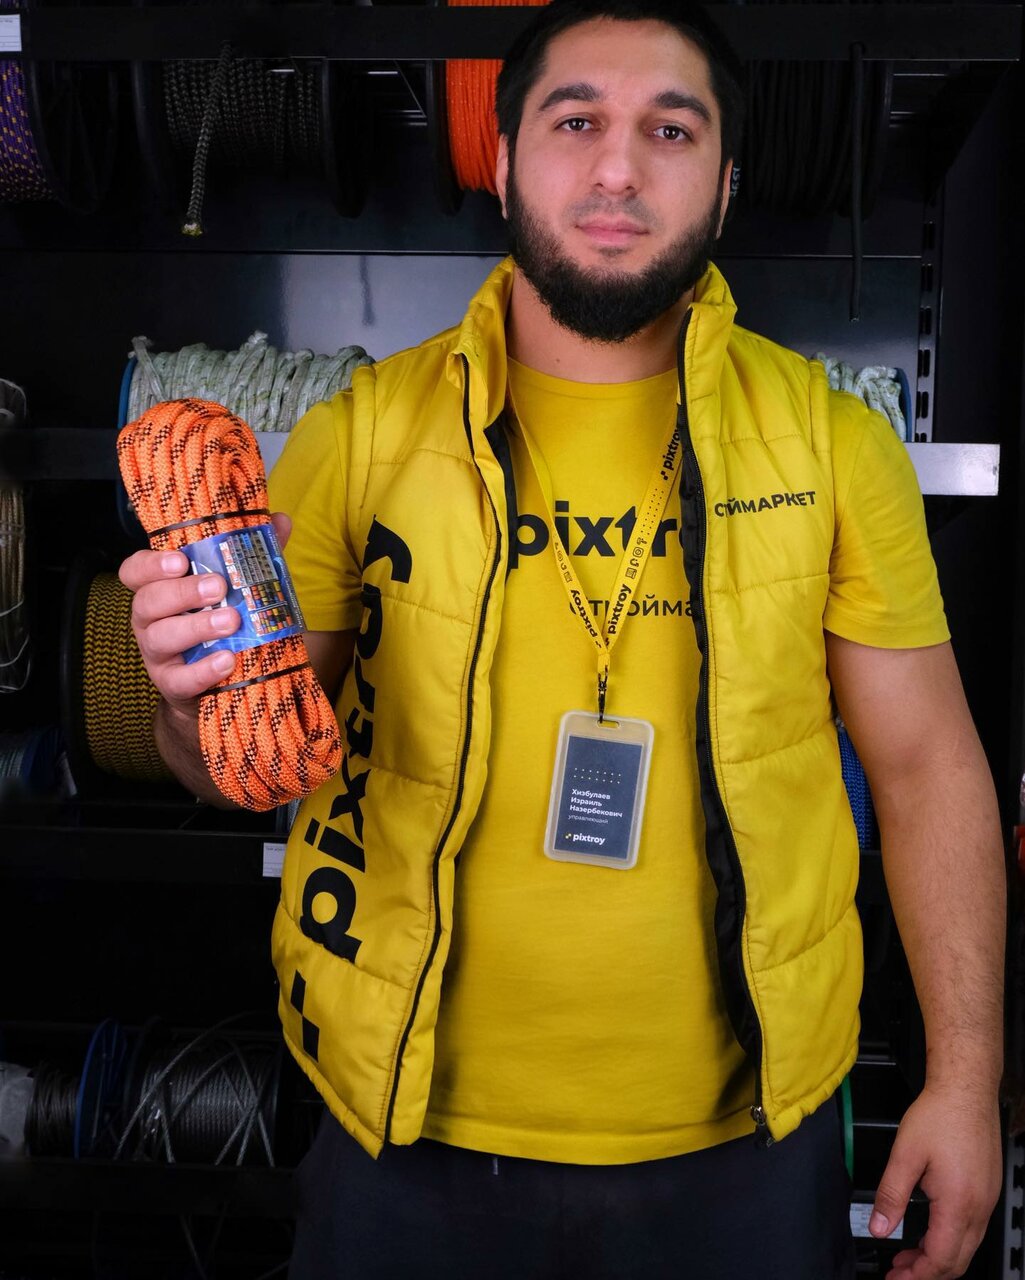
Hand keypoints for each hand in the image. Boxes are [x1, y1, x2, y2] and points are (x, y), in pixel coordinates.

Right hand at [118, 512, 291, 713]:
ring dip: (195, 627)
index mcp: (160, 588)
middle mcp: (150, 618)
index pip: (135, 570)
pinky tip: (227, 660)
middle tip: (218, 586)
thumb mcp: (237, 586)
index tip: (179, 559)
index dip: (150, 564)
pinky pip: (179, 679)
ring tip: (230, 621)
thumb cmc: (222, 621)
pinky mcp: (171, 683)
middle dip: (182, 592)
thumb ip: (253, 554)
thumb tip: (279, 519)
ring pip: (160, 637)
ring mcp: (157, 652)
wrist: (220, 682)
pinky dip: (203, 670)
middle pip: (148, 600)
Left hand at [870, 1083, 1001, 1277]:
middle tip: (898, 1272)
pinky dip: (949, 1240)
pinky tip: (929, 1232)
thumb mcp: (905, 1154)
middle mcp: (979, 1207)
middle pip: (956, 1261)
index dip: (917, 1275)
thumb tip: (879, 1227)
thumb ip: (890, 1195)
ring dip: (937, 1257)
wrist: (966, 1089)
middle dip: (926, 1274)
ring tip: (908, 1256)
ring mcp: (986, 1200)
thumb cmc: (940, 1114)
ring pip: (965, 1247)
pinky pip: (971, 1229)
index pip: (940, 1259)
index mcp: (959, 1203)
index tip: (895, 1278)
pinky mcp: (986, 1190)